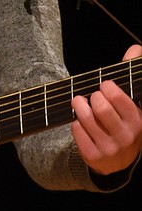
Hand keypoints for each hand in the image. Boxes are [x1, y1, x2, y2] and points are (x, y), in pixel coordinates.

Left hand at [71, 44, 141, 175]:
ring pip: (86, 119)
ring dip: (78, 106)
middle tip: (91, 96)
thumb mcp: (132, 104)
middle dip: (92, 97)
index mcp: (138, 121)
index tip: (104, 86)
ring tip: (79, 102)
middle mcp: (127, 136)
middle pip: (101, 108)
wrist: (119, 161)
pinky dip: (75, 122)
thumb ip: (132, 76)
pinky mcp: (93, 155)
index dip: (108, 88)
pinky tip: (80, 121)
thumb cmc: (124, 124)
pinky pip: (77, 131)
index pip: (120, 99)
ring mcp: (110, 148)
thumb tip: (135, 48)